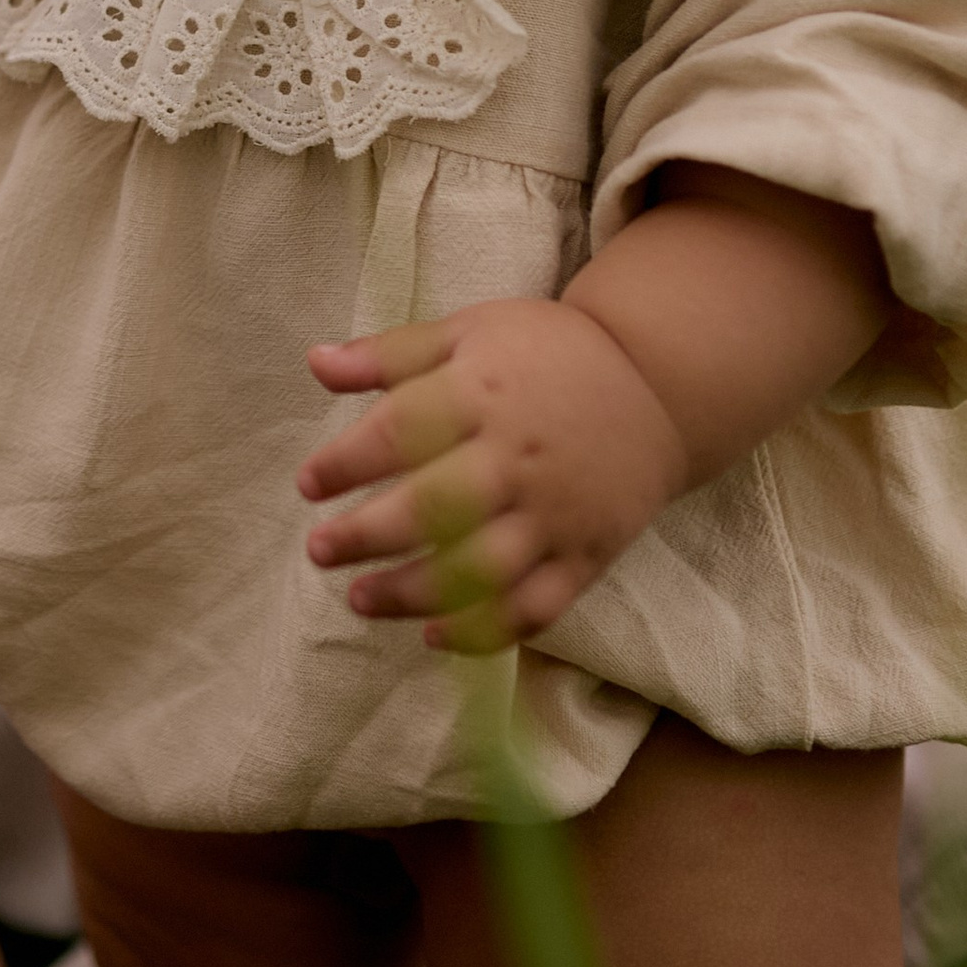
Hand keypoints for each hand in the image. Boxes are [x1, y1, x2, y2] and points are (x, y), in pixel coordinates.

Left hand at [296, 298, 694, 655]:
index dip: (346, 463)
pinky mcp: (587, 554)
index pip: (401, 432)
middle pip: (434, 508)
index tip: (308, 484)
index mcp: (481, 394)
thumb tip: (315, 362)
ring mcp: (556, 512)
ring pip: (480, 569)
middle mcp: (517, 458)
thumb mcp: (468, 331)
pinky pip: (536, 606)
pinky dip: (486, 630)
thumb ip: (390, 354)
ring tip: (361, 600)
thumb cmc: (545, 353)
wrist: (657, 383)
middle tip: (321, 551)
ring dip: (414, 592)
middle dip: (367, 536)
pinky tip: (435, 635)